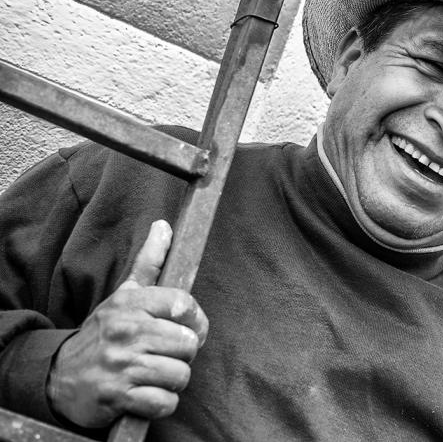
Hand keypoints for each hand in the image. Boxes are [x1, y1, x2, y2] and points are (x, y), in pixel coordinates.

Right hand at [46, 220, 208, 427]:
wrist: (59, 376)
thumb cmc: (103, 334)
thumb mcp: (123, 295)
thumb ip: (148, 262)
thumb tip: (164, 226)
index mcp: (130, 304)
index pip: (184, 305)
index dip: (195, 320)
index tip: (187, 328)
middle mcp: (126, 331)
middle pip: (188, 344)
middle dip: (182, 354)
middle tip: (165, 354)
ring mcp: (121, 364)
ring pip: (180, 374)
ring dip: (172, 380)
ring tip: (154, 373)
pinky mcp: (117, 396)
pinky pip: (164, 402)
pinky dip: (161, 403)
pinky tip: (147, 393)